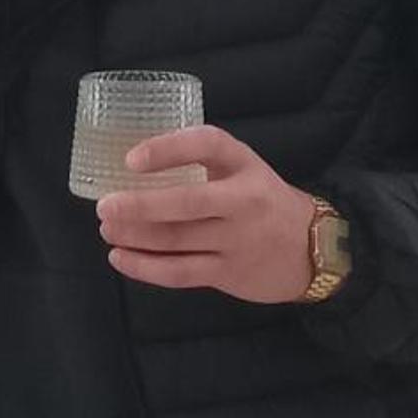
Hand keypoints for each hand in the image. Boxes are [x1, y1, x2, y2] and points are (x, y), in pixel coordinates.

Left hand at [95, 125, 316, 302]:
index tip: (131, 160)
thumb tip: (131, 165)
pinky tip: (120, 258)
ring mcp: (237, 239)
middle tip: (104, 207)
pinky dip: (145, 268)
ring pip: (177, 240)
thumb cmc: (261, 201)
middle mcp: (243, 200)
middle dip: (139, 206)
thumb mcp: (242, 169)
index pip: (207, 145)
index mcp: (244, 164)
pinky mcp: (229, 272)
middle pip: (186, 203)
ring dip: (135, 236)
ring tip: (107, 229)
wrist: (312, 247)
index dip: (167, 149)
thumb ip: (198, 164)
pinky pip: (180, 272)